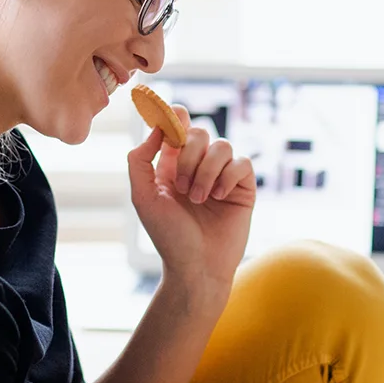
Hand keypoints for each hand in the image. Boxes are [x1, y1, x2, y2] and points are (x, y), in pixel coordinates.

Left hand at [126, 105, 255, 300]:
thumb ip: (140, 160)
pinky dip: (228, 176)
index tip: (171, 117)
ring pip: (222, 145)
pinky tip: (219, 196)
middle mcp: (198, 165)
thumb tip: (156, 128)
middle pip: (199, 131)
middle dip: (188, 155)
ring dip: (206, 171)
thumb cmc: (168, 236)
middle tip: (181, 186)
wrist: (196, 267)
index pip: (177, 125)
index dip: (174, 115)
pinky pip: (242, 162)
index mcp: (172, 164)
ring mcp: (222, 175)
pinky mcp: (243, 186)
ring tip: (198, 198)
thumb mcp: (143, 197)